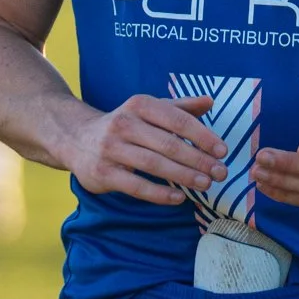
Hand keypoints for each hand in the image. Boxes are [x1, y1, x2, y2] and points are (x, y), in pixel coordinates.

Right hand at [56, 94, 228, 206]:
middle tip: (221, 172)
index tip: (222, 151)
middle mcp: (123, 124)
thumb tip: (210, 101)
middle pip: (168, 144)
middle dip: (198, 159)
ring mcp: (111, 149)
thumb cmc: (123, 125)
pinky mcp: (103, 173)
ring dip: (183, 176)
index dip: (202, 135)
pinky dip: (159, 193)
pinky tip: (179, 198)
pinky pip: (135, 186)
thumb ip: (180, 107)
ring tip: (206, 184)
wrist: (75, 138)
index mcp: (139, 105)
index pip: (177, 120)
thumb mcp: (148, 110)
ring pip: (153, 165)